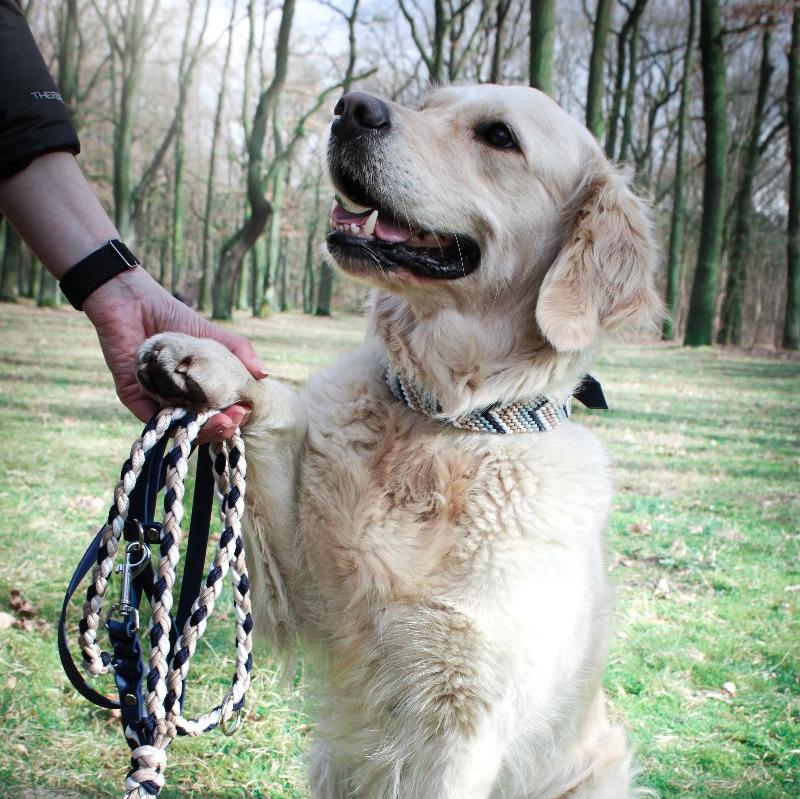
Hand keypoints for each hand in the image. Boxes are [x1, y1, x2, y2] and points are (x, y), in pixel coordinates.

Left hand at [83, 266, 267, 441]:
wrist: (133, 300)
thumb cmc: (171, 315)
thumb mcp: (213, 335)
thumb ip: (239, 352)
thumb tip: (264, 375)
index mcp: (198, 387)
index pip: (219, 410)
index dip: (233, 415)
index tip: (244, 410)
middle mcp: (179, 397)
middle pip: (202, 425)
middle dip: (220, 428)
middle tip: (231, 420)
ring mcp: (157, 399)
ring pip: (180, 428)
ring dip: (201, 431)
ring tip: (217, 422)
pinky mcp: (134, 396)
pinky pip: (153, 419)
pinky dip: (171, 423)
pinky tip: (189, 418)